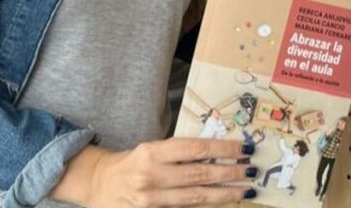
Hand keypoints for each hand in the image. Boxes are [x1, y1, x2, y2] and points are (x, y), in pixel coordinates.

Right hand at [53, 138, 257, 206]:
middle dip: (229, 172)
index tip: (244, 148)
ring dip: (224, 194)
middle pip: (199, 174)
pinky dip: (204, 207)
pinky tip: (222, 203)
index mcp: (153, 152)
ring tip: (245, 190)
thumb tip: (216, 150)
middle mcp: (152, 176)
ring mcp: (151, 199)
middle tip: (251, 170)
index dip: (222, 149)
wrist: (100, 184)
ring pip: (195, 197)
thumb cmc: (131, 162)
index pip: (195, 149)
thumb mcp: (152, 148)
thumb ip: (179, 151)